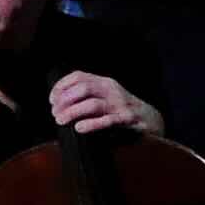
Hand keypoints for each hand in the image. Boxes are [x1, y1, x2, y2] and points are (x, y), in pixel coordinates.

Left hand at [49, 71, 163, 136]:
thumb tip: (59, 102)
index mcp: (104, 82)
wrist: (152, 119)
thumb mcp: (107, 96)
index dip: (61, 86)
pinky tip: (79, 128)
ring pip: (92, 104)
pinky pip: (107, 121)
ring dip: (73, 112)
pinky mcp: (127, 120)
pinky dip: (91, 124)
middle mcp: (112, 90)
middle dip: (65, 100)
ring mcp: (120, 104)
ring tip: (61, 120)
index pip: (79, 76)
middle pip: (83, 89)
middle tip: (54, 113)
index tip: (51, 100)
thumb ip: (89, 95)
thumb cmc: (123, 109)